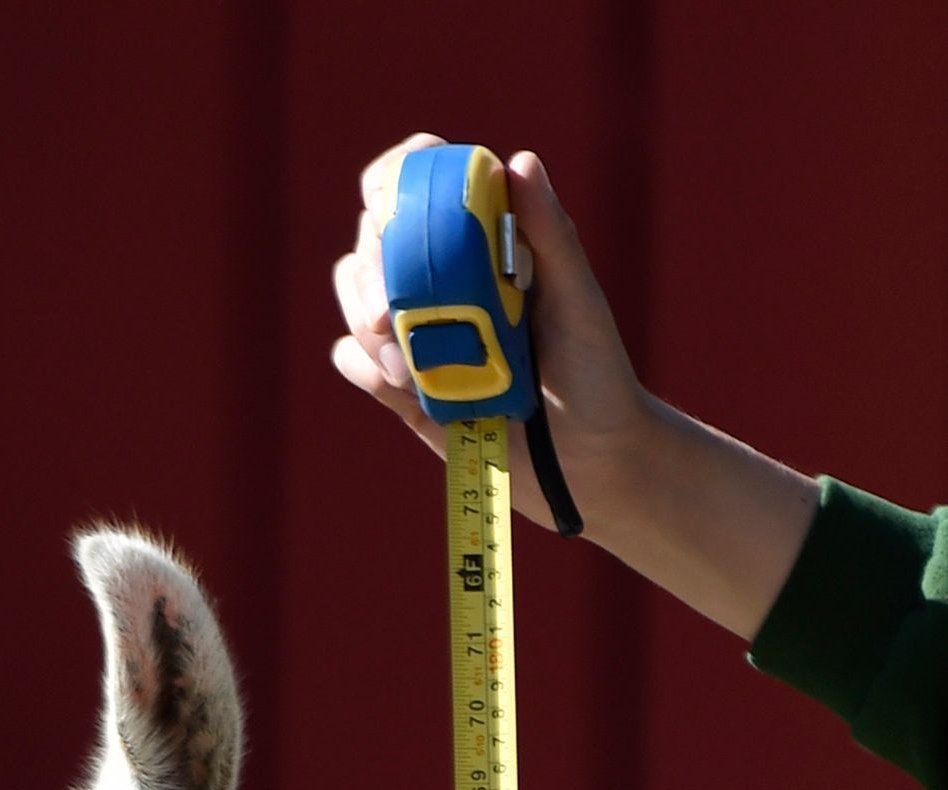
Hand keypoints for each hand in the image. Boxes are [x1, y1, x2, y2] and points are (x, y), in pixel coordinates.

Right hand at [332, 135, 651, 537]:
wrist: (590, 466)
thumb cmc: (597, 376)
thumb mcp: (581, 305)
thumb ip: (551, 237)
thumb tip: (518, 162)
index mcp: (482, 244)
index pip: (420, 186)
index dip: (395, 181)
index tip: (390, 205)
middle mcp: (443, 282)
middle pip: (372, 244)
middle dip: (369, 273)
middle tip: (389, 317)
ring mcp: (419, 334)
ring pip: (355, 302)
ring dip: (366, 325)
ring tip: (410, 369)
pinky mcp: (403, 387)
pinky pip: (353, 361)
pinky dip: (362, 364)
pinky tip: (399, 384)